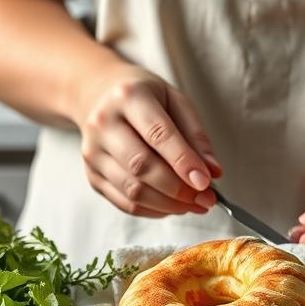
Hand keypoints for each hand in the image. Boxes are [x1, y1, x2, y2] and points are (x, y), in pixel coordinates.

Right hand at [71, 64, 222, 216]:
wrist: (99, 95)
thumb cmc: (145, 98)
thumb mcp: (176, 102)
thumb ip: (196, 136)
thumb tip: (212, 172)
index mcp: (128, 97)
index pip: (158, 134)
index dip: (183, 162)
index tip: (206, 182)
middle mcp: (103, 124)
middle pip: (141, 166)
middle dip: (178, 189)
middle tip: (206, 199)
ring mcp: (93, 153)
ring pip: (132, 190)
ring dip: (168, 204)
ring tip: (193, 204)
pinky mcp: (91, 176)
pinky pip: (125, 203)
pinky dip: (153, 210)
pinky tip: (172, 205)